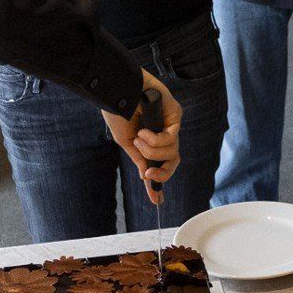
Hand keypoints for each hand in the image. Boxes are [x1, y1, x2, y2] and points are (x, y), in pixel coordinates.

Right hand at [102, 71, 181, 189]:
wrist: (117, 91)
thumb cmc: (118, 111)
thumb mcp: (126, 141)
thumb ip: (139, 158)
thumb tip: (146, 176)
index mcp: (151, 140)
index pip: (160, 163)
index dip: (159, 181)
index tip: (156, 200)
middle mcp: (163, 132)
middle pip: (173, 161)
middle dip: (162, 172)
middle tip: (149, 173)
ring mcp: (170, 124)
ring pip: (171, 151)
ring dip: (151, 150)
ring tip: (139, 138)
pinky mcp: (175, 114)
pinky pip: (171, 138)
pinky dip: (156, 140)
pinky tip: (144, 132)